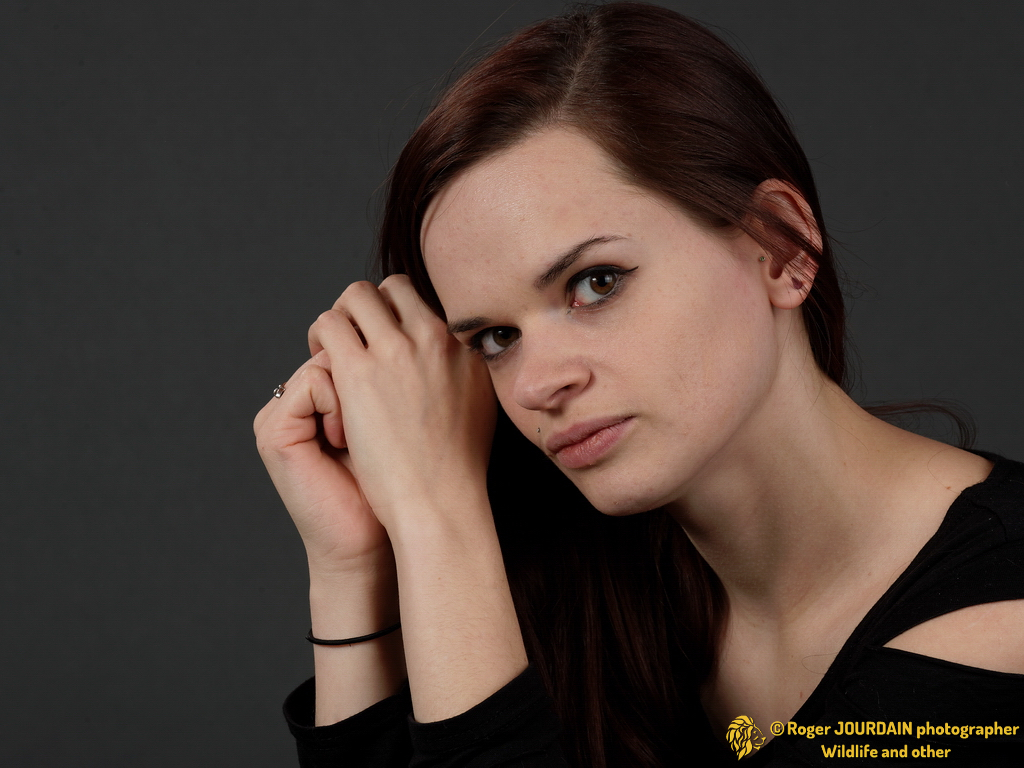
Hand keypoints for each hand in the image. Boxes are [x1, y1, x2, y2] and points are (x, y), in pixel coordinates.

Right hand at [254, 347, 391, 576]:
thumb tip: (412, 321)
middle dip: (367, 372)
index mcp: (324, 393)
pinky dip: (339, 407)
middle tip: (380, 422)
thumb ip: (392, 371)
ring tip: (364, 437)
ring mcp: (280, 413)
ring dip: (357, 392)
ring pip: (329, 359)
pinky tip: (345, 442)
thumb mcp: (400, 413)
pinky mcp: (273, 431)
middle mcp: (297, 398)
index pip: (352, 340)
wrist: (386, 536)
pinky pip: (315, 379)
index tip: (395, 412)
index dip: (381, 364)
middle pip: (338, 343)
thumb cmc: (402, 480)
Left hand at [307, 274, 496, 532]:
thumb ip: (465, 372)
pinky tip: (324, 370)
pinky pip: (328, 325)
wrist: (440, 501)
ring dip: (341, 319)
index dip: (398, 316)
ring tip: (333, 351)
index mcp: (464, 345)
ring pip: (355, 297)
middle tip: (354, 341)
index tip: (385, 340)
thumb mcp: (481, 405)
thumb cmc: (458, 470)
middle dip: (368, 309)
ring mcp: (396, 350)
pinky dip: (320, 341)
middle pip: (391, 288)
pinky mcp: (359, 371)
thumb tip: (454, 358)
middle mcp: (434, 337)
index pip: (423, 302)